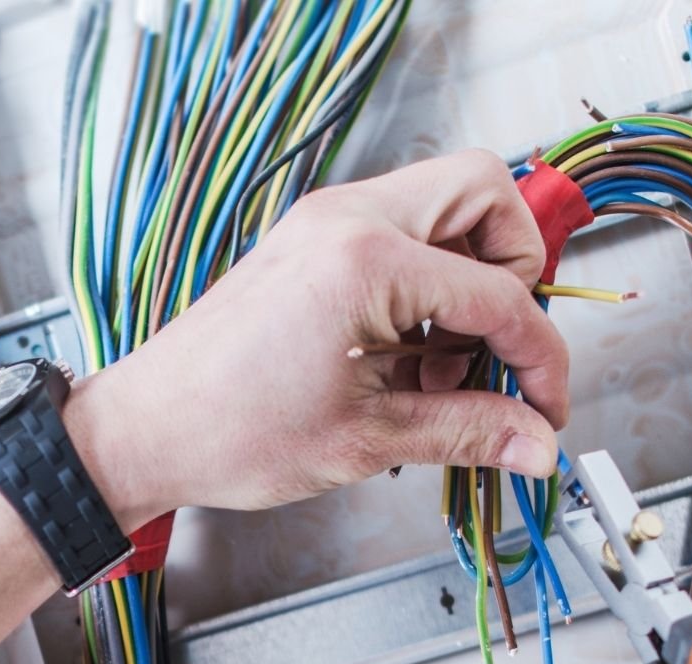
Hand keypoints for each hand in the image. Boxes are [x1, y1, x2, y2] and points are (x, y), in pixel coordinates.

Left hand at [67, 149, 568, 522]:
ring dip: (469, 281)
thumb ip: (468, 431)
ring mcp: (326, 221)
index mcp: (366, 260)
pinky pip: (403, 234)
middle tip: (498, 350)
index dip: (539, 358)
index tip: (545, 408)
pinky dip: (427, 286)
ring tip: (440, 372)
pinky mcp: (313, 239)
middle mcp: (347, 219)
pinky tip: (406, 361)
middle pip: (486, 194)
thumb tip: (535, 442)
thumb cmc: (228, 431)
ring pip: (447, 206)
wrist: (146, 430)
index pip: (500, 294)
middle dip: (515, 272)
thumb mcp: (368, 440)